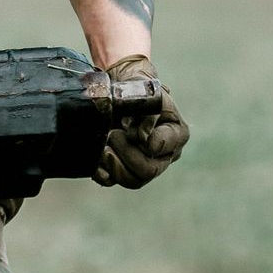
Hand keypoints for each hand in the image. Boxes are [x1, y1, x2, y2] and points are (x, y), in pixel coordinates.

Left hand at [96, 53, 188, 188]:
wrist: (120, 93)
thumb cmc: (137, 90)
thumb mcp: (145, 92)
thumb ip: (148, 112)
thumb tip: (142, 137)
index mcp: (176, 135)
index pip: (163, 148)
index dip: (145, 142)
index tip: (130, 127)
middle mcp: (164, 155)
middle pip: (148, 170)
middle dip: (126, 153)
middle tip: (112, 134)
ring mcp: (144, 165)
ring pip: (133, 180)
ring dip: (114, 164)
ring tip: (103, 146)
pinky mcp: (122, 170)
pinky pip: (112, 182)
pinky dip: (101, 172)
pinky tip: (96, 159)